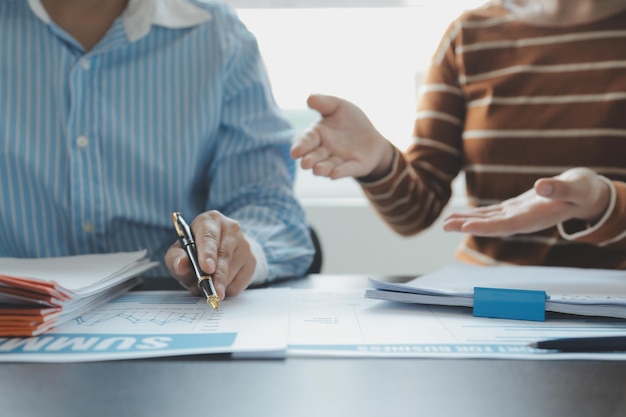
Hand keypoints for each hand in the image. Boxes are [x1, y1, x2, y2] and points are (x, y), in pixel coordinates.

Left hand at [165, 210, 255, 299]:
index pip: (208, 236)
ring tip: (206, 286)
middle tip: (212, 292)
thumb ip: (176, 258)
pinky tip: (220, 285)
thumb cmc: (195, 250)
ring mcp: (244, 244)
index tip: (206, 268)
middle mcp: (231, 229)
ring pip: (232, 271)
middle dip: (217, 276)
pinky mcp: (252, 260)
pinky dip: (227, 289)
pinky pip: (240, 282)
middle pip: (224, 255)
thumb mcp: (180, 251)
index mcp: (210, 221)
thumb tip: (181, 264)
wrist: (220, 250)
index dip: (207, 253)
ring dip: (218, 285)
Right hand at [290, 94, 393, 179]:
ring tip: (317, 170)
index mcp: (318, 135)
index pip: (307, 140)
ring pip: (329, 165)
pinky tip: (334, 174)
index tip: (295, 152)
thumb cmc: (351, 121)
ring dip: (323, 168)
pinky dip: (341, 172)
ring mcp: (339, 160)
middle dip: (310, 159)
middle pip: (316, 156)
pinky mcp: (354, 167)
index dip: (301, 146)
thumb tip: (309, 98)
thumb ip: (324, 103)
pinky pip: (347, 169)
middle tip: (305, 164)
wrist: (372, 137)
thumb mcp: (339, 107)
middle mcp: (325, 150)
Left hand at [443, 168, 611, 235]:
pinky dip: (476, 214)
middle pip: (491, 225)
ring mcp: (518, 215)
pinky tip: (461, 216)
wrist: (586, 194)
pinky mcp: (515, 209)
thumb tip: (541, 186)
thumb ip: (560, 188)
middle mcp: (523, 220)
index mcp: (535, 218)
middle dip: (468, 225)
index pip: (506, 225)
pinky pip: (492, 213)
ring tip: (445, 222)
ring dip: (467, 221)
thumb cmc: (584, 190)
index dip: (485, 227)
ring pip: (488, 220)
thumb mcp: (577, 187)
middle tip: (445, 225)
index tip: (466, 227)